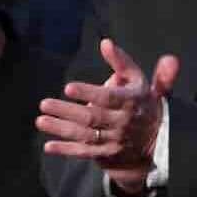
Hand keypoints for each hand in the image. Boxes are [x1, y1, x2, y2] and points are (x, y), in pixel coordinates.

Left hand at [39, 39, 180, 195]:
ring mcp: (114, 140)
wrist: (156, 138)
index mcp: (129, 101)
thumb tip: (105, 43)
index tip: (68, 88)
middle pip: (91, 117)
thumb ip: (121, 61)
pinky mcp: (106, 154)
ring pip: (85, 135)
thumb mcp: (137, 79)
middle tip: (45, 104)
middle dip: (66, 111)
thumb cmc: (141, 101)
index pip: (108, 98)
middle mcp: (122, 122)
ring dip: (61, 129)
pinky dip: (66, 150)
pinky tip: (48, 146)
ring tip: (41, 121)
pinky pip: (84, 153)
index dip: (88, 93)